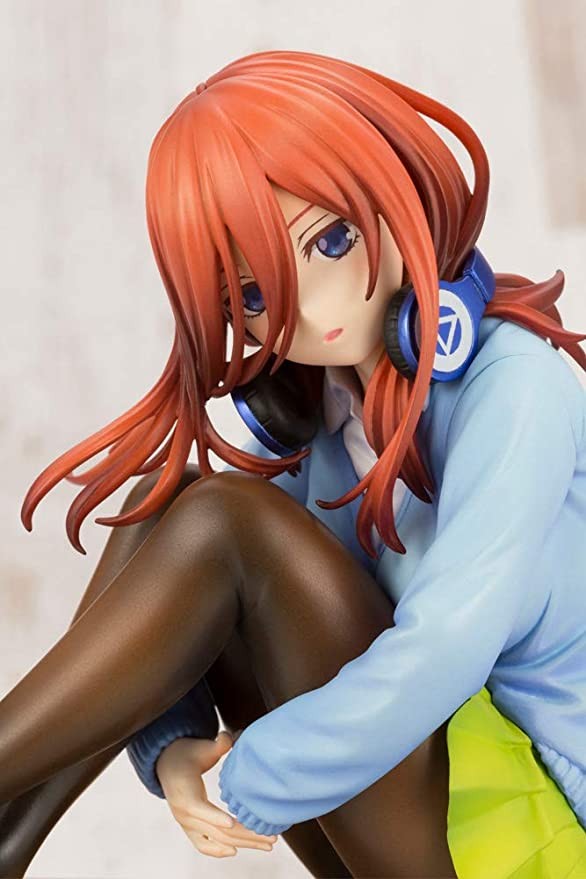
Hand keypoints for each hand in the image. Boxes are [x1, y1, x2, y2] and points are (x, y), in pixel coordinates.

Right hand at [156, 731, 278, 857]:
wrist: (167, 765)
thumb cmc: (186, 754)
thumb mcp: (201, 747)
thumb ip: (218, 744)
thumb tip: (231, 736)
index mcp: (184, 792)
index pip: (198, 808)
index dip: (214, 816)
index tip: (232, 822)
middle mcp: (184, 813)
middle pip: (216, 831)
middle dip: (246, 835)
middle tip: (271, 838)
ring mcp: (187, 824)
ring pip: (216, 841)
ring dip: (243, 844)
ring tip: (267, 844)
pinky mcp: (190, 829)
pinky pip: (204, 846)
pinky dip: (219, 851)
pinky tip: (237, 850)